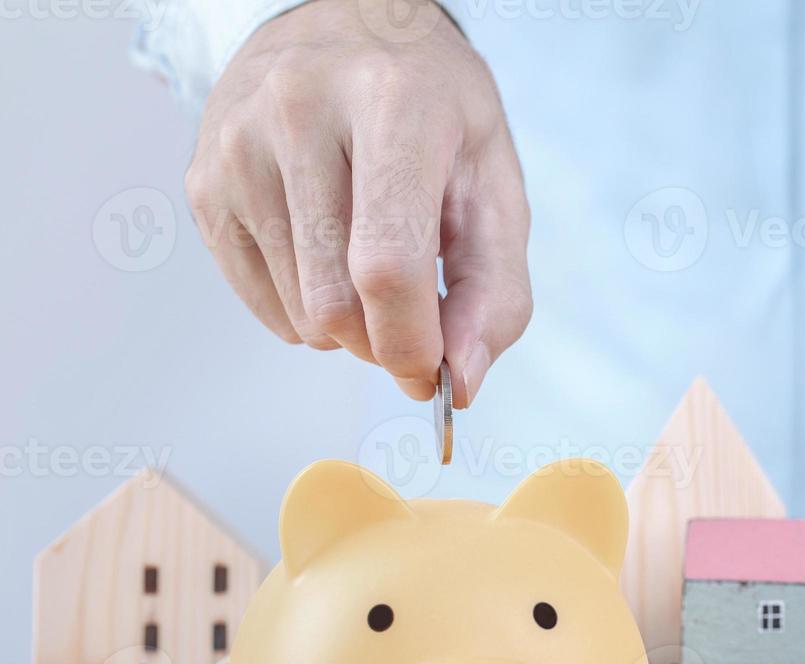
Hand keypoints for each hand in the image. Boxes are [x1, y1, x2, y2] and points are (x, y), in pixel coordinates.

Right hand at [185, 0, 530, 405]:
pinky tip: (331, 256)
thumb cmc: (434, 111)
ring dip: (350, 328)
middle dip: (385, 342)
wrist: (347, 28)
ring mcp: (237, 145)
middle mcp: (298, 113)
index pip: (386, 265)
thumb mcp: (493, 183)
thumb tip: (459, 381)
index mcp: (391, 102)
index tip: (434, 372)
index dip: (412, 343)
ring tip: (374, 263)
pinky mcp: (203, 181)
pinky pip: (262, 303)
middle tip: (415, 319)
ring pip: (299, 314)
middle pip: (336, 301)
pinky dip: (307, 312)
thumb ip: (495, 290)